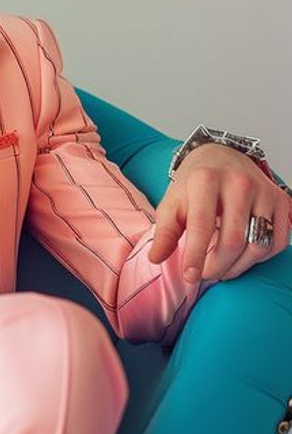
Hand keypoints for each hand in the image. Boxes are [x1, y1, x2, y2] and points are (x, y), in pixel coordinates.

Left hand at [149, 143, 291, 282]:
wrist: (221, 157)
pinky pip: (278, 241)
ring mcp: (264, 191)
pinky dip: (260, 257)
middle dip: (217, 265)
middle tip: (205, 274)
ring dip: (238, 266)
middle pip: (233, 240)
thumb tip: (156, 258)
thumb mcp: (172, 202)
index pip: (202, 225)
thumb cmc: (195, 183)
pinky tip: (242, 256)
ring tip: (221, 268)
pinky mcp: (282, 201)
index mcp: (205, 179)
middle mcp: (239, 182)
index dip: (196, 255)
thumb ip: (165, 231)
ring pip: (258, 244)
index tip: (190, 276)